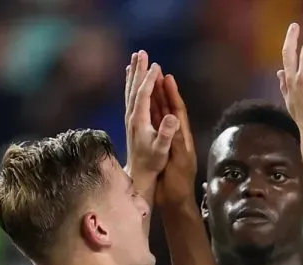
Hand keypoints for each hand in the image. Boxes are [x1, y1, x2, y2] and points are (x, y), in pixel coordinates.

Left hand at [124, 51, 179, 187]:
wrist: (139, 174)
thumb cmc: (153, 162)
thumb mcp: (162, 149)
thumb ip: (166, 133)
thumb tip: (172, 116)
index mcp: (139, 120)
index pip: (144, 95)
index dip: (150, 80)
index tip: (156, 66)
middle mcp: (132, 116)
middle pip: (134, 88)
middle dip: (138, 70)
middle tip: (141, 52)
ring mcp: (130, 118)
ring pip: (130, 90)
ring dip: (133, 73)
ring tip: (135, 58)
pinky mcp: (132, 120)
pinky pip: (130, 97)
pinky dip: (131, 84)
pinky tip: (131, 78)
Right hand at [154, 74, 197, 207]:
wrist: (174, 200)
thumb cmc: (179, 183)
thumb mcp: (179, 161)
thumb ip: (176, 141)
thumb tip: (173, 121)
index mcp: (182, 137)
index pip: (177, 110)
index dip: (172, 94)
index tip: (166, 77)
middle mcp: (174, 135)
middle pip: (167, 107)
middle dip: (161, 89)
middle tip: (154, 69)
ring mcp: (165, 140)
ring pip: (158, 113)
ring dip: (153, 97)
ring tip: (146, 79)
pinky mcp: (157, 146)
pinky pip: (152, 125)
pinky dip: (147, 112)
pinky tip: (140, 103)